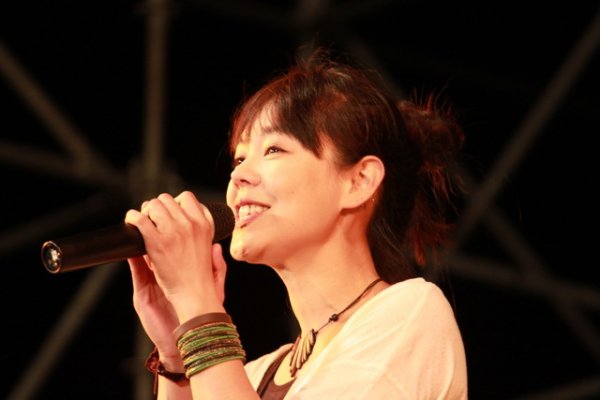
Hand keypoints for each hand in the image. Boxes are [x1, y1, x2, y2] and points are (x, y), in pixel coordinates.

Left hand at [125, 191, 227, 322]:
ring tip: (143, 227)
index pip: (189, 199)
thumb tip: (215, 247)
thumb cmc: (204, 293)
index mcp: (206, 228)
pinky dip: (132, 218)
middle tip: (152, 223)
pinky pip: (140, 219)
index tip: (170, 216)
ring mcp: (173, 232)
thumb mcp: (216, 273)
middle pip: (168, 200)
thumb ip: (217, 260)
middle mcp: (191, 225)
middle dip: (157, 209)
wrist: (196, 303)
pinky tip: (130, 223)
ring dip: (146, 213)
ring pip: (154, 205)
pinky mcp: (156, 242)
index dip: (176, 205)